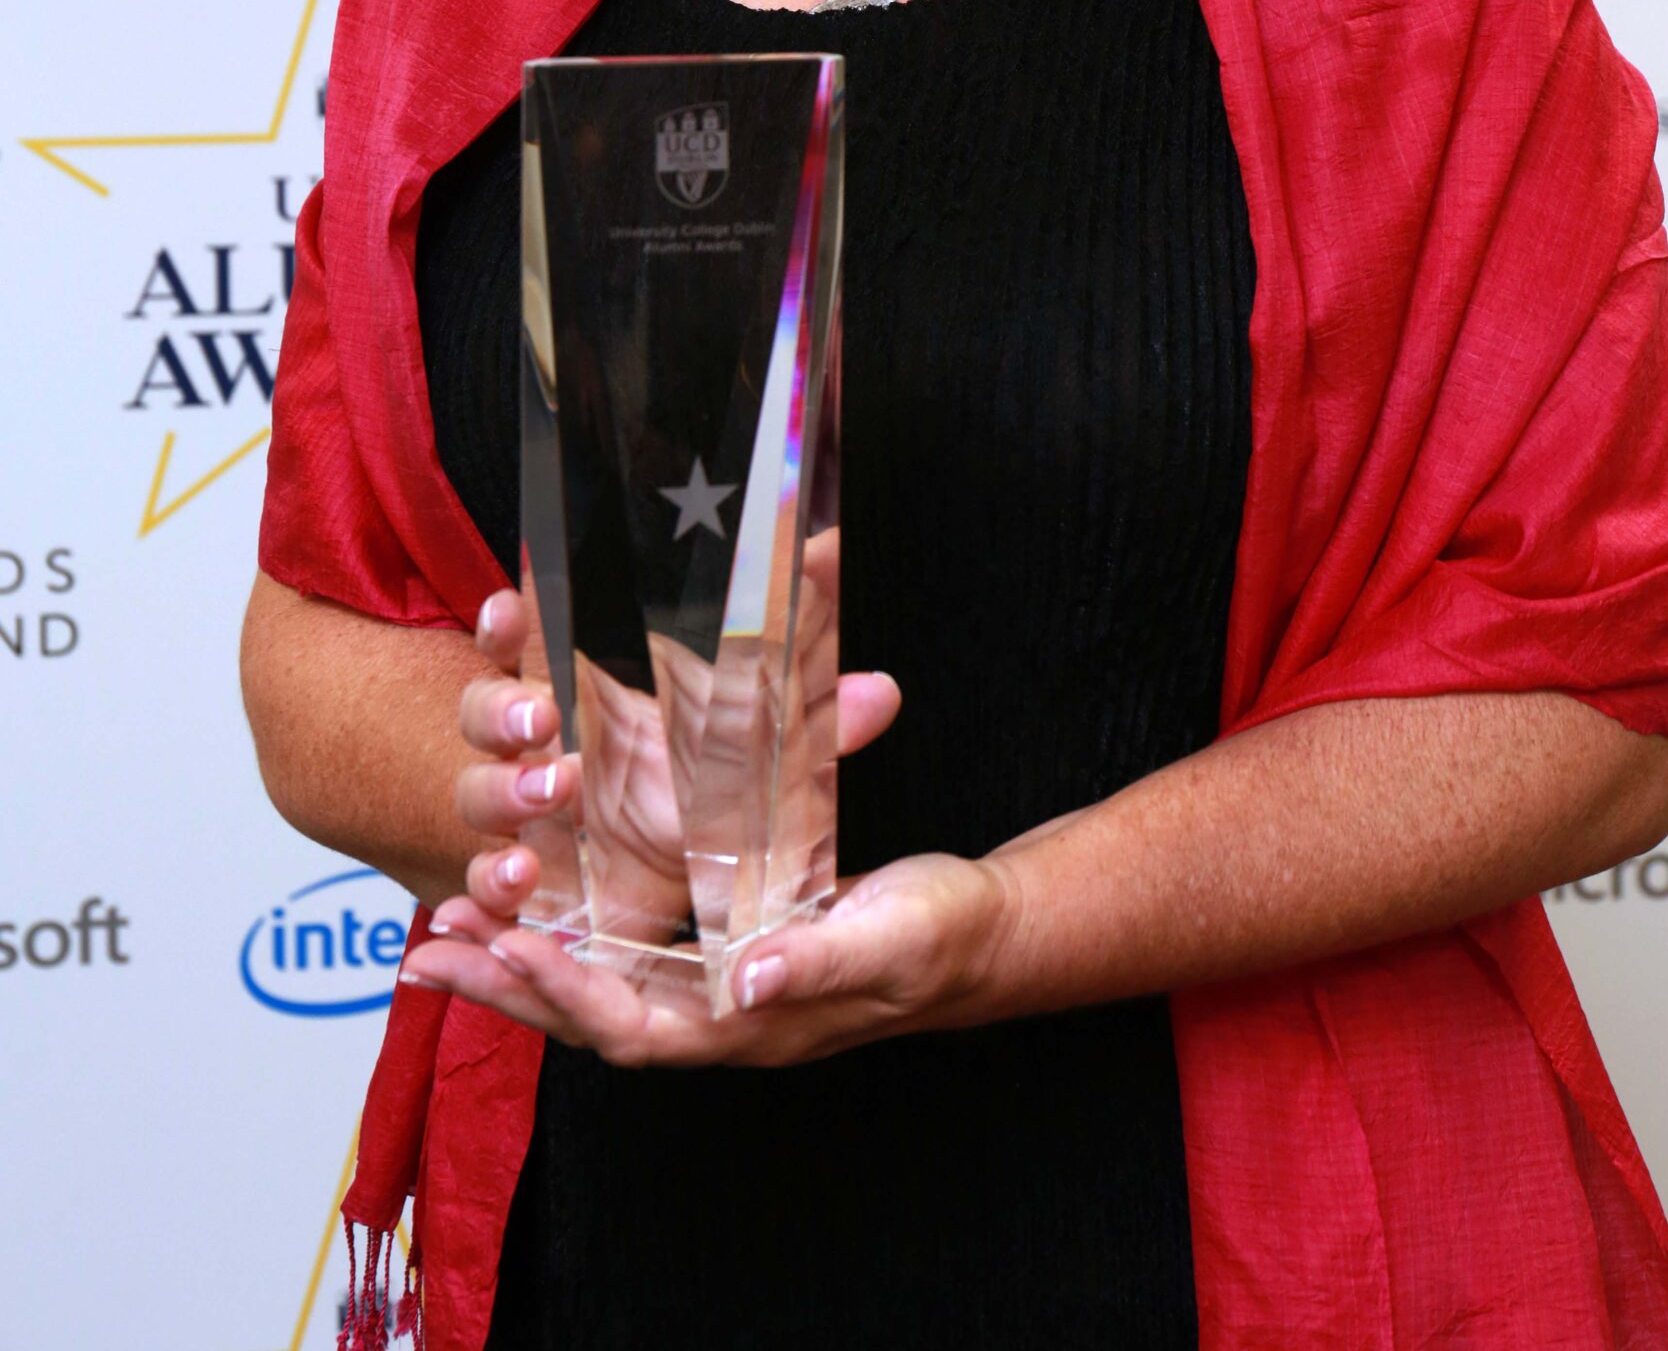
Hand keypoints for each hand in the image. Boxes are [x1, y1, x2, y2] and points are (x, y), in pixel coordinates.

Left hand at [403, 847, 1020, 1068]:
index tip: (508, 946)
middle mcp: (717, 1017)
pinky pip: (624, 958)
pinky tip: (532, 906)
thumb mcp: (886, 938)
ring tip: (448, 931)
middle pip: (587, 1019)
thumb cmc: (936, 936)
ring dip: (520, 965)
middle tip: (429, 953)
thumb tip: (743, 980)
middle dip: (506, 987)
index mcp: (748, 1022)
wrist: (975, 936)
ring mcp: (714, 992)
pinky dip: (568, 937)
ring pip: (594, 989)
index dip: (565, 990)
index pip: (632, 1023)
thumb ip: (816, 963)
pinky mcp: (719, 958)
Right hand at [441, 579, 904, 972]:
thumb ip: (813, 708)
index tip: (512, 608)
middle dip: (505, 712)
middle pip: (489, 709)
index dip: (511, 620)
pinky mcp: (528, 880)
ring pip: (480, 794)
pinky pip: (484, 883)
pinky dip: (483, 888)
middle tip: (542, 721)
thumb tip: (885, 684)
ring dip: (500, 799)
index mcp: (583, 679)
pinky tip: (503, 890)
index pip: (528, 634)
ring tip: (542, 811)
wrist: (687, 870)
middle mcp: (540, 740)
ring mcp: (523, 811)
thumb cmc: (709, 779)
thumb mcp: (769, 744)